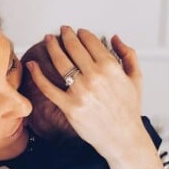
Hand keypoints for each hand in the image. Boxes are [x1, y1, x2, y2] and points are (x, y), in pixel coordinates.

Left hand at [26, 27, 150, 161]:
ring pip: (60, 63)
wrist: (122, 137)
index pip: (90, 42)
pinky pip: (49, 88)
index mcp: (110, 67)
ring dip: (52, 47)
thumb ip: (128, 55)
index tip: (77, 32)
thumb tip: (115, 38)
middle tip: (60, 31)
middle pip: (73, 48)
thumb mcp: (136, 78)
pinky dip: (38, 75)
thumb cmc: (129, 110)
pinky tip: (32, 65)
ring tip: (48, 40)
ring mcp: (80, 92)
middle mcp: (94, 77)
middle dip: (65, 36)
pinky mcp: (69, 107)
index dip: (82, 34)